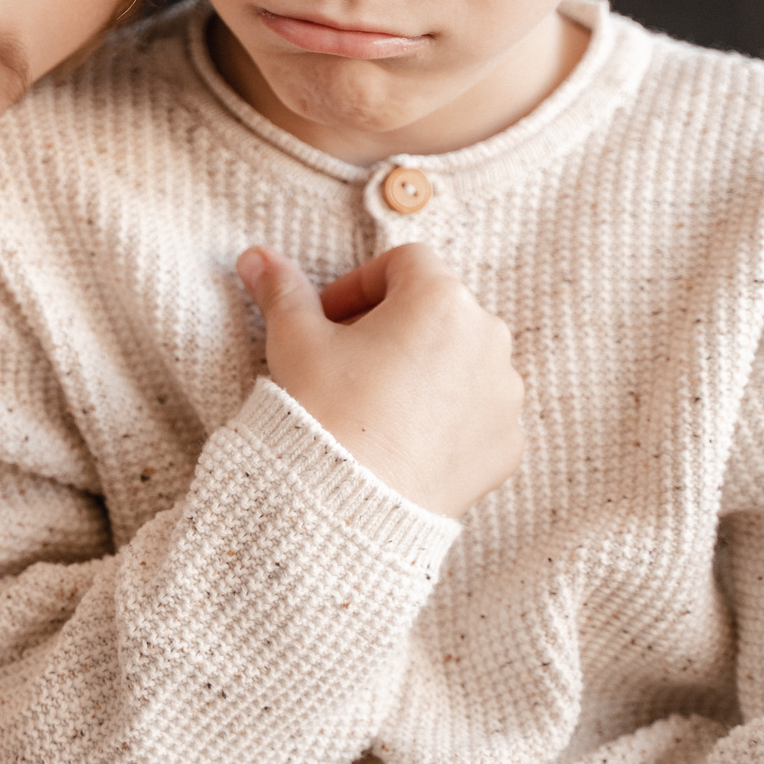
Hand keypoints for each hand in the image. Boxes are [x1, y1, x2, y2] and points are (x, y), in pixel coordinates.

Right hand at [236, 243, 524, 518]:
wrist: (350, 506)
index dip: (360, 285)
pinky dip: (449, 416)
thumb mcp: (295, 341)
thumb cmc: (324, 412)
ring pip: (463, 361)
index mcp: (440, 298)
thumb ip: (282, 290)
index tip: (331, 318)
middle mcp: (487, 337)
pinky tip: (407, 439)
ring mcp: (504, 393)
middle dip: (396, 326)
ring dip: (427, 369)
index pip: (404, 264)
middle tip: (350, 360)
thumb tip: (256, 257)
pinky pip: (479, 413)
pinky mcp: (507, 442)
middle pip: (438, 311)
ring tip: (379, 403)